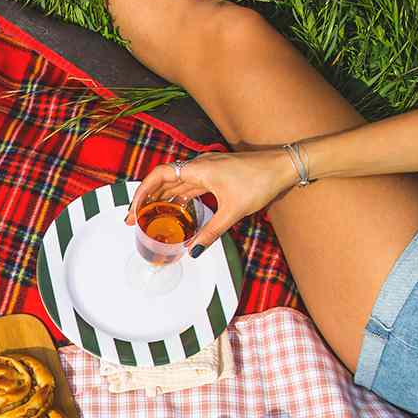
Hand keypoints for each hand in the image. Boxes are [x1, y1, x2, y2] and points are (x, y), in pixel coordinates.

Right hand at [126, 149, 297, 249]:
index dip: (142, 192)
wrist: (284, 166)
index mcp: (198, 169)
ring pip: (175, 183)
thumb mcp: (233, 211)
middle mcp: (199, 166)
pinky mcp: (215, 174)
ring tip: (149, 217)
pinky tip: (174, 211)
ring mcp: (207, 169)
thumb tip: (193, 251)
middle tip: (134, 220)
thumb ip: (210, 232)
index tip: (134, 210)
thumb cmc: (260, 181)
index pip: (159, 176)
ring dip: (160, 199)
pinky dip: (177, 197)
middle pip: (163, 180)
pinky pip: (188, 185)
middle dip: (146, 199)